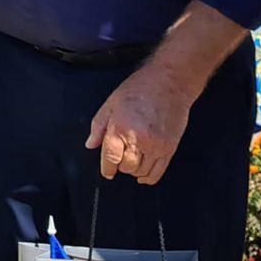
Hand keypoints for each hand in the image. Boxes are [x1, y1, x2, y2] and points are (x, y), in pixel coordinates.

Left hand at [86, 68, 192, 185]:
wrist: (170, 83)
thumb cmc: (139, 89)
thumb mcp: (111, 103)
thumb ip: (99, 126)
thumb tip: (90, 145)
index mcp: (120, 128)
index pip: (111, 158)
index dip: (107, 168)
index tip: (107, 171)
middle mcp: (138, 140)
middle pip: (126, 167)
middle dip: (120, 165)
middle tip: (120, 159)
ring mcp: (156, 145)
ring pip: (141, 171)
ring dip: (134, 170)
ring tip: (132, 162)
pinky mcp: (169, 148)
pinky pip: (158, 172)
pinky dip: (149, 177)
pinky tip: (143, 175)